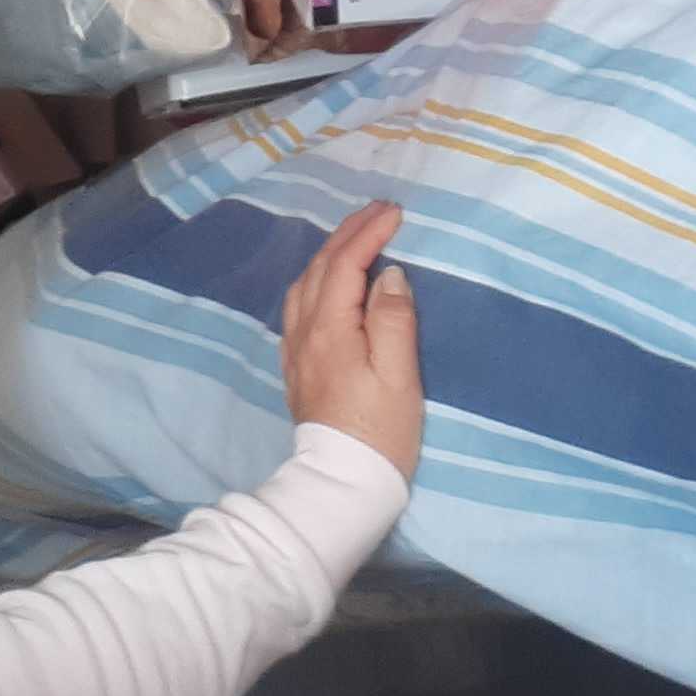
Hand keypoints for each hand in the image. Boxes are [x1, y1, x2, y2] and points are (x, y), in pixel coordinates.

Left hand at [283, 201, 423, 483]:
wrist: (341, 483)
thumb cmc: (379, 431)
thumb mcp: (399, 376)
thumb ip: (393, 319)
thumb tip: (389, 275)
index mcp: (330, 329)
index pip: (346, 264)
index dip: (369, 233)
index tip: (396, 212)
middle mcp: (305, 333)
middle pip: (319, 267)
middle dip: (349, 234)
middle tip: (379, 212)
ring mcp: (296, 351)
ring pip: (304, 285)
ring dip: (330, 253)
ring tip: (358, 238)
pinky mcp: (298, 367)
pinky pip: (299, 306)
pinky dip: (317, 279)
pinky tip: (330, 283)